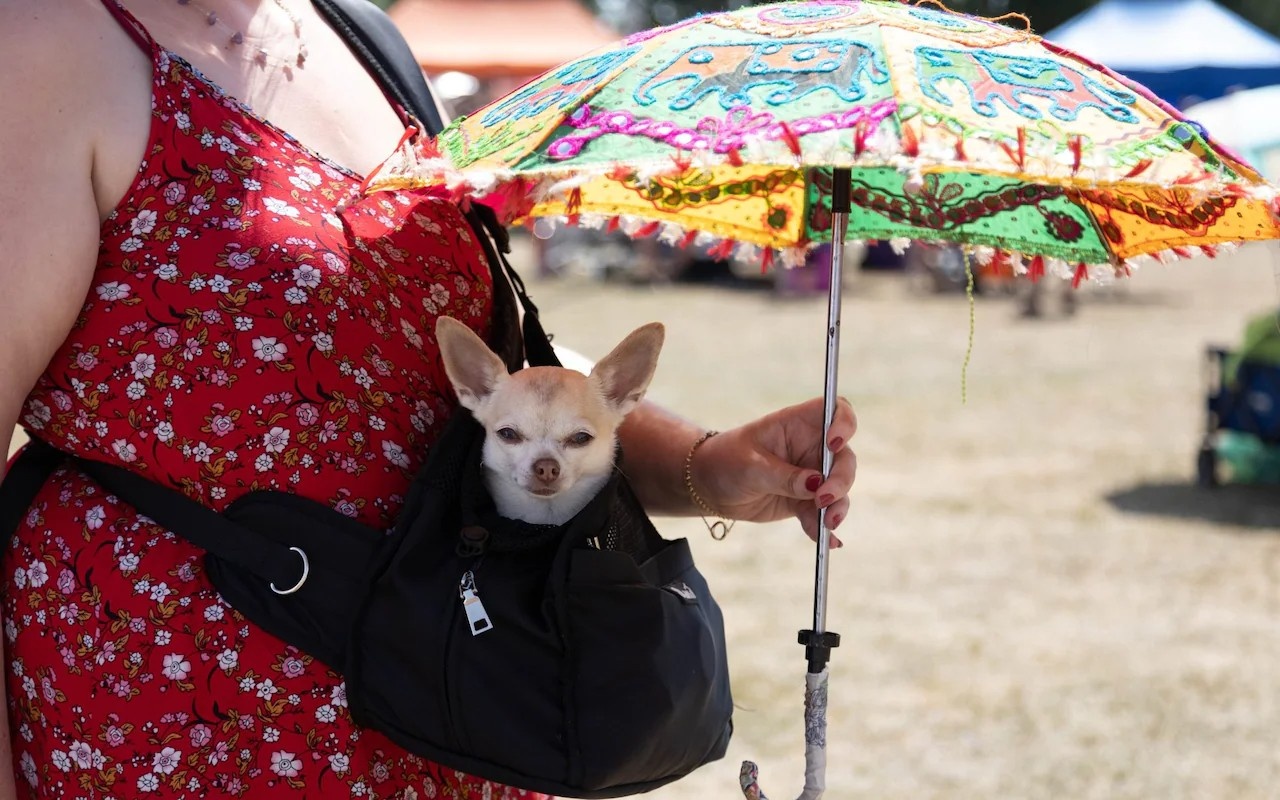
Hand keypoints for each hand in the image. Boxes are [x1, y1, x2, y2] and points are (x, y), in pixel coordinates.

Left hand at [690, 397, 856, 544]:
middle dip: (840, 479)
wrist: (710, 487)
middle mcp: (811, 446)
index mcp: (797, 424)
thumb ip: (784, 476)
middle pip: (844, 457)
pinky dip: (824, 526)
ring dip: (837, 506)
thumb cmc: (726, 461)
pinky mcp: (806, 500)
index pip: (836, 411)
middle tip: (823, 499)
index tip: (834, 444)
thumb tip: (816, 485)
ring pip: (839, 488)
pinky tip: (828, 542)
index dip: (844, 424)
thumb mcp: (751, 466)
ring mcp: (811, 473)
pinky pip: (822, 513)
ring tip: (826, 523)